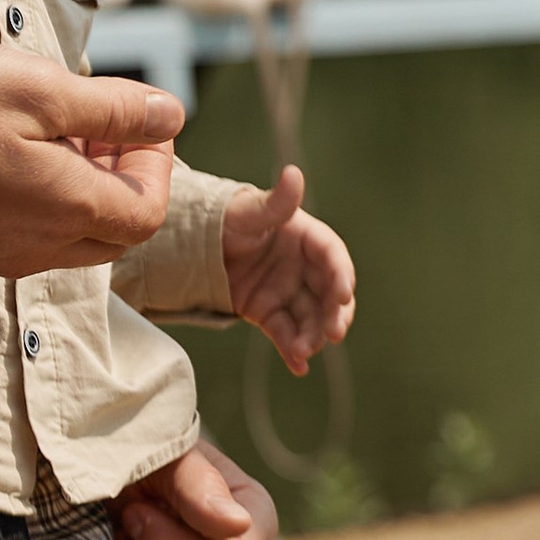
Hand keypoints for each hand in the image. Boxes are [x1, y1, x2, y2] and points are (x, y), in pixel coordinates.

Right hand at [0, 37, 179, 278]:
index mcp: (73, 208)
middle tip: (97, 123)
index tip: (134, 119)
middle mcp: (43, 246)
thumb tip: (168, 116)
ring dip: (76, 185)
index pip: (150, 208)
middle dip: (121, 175)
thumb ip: (112, 109)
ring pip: (67, 234)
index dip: (156, 163)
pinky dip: (34, 198)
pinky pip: (21, 235)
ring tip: (46, 128)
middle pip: (114, 229)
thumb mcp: (38, 88)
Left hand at [220, 168, 355, 373]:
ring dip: (313, 336)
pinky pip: (286, 333)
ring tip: (304, 352)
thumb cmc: (228, 218)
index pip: (331, 255)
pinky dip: (293, 350)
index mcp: (306, 237)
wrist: (196, 243)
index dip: (340, 274)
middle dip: (334, 314)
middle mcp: (303, 267)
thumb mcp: (248, 211)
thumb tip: (293, 173)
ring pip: (310, 318)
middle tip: (334, 332)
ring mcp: (288, 291)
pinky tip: (298, 367)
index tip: (343, 292)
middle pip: (329, 293)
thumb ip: (275, 201)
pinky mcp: (269, 313)